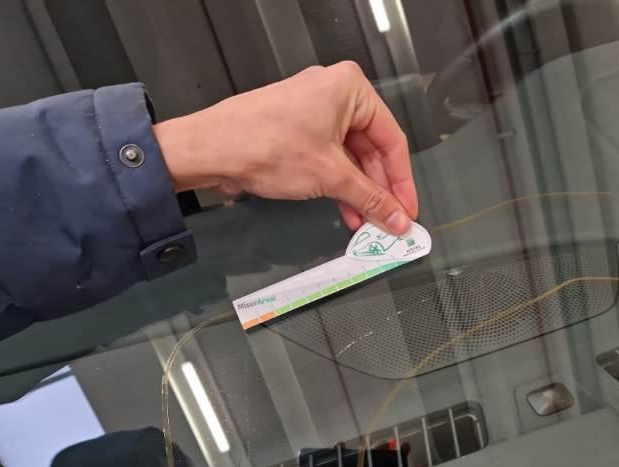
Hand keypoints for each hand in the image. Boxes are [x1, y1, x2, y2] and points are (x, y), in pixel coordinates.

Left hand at [153, 61, 417, 234]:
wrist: (211, 150)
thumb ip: (370, 198)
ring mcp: (313, 113)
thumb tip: (397, 217)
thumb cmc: (264, 145)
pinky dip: (338, 186)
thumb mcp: (330, 176)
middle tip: (390, 222)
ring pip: (349, 158)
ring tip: (367, 225)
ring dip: (358, 193)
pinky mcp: (296, 132)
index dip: (401, 182)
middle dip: (378, 190)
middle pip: (371, 150)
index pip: (392, 140)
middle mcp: (334, 95)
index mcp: (350, 90)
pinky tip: (346, 211)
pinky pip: (329, 160)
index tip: (407, 210)